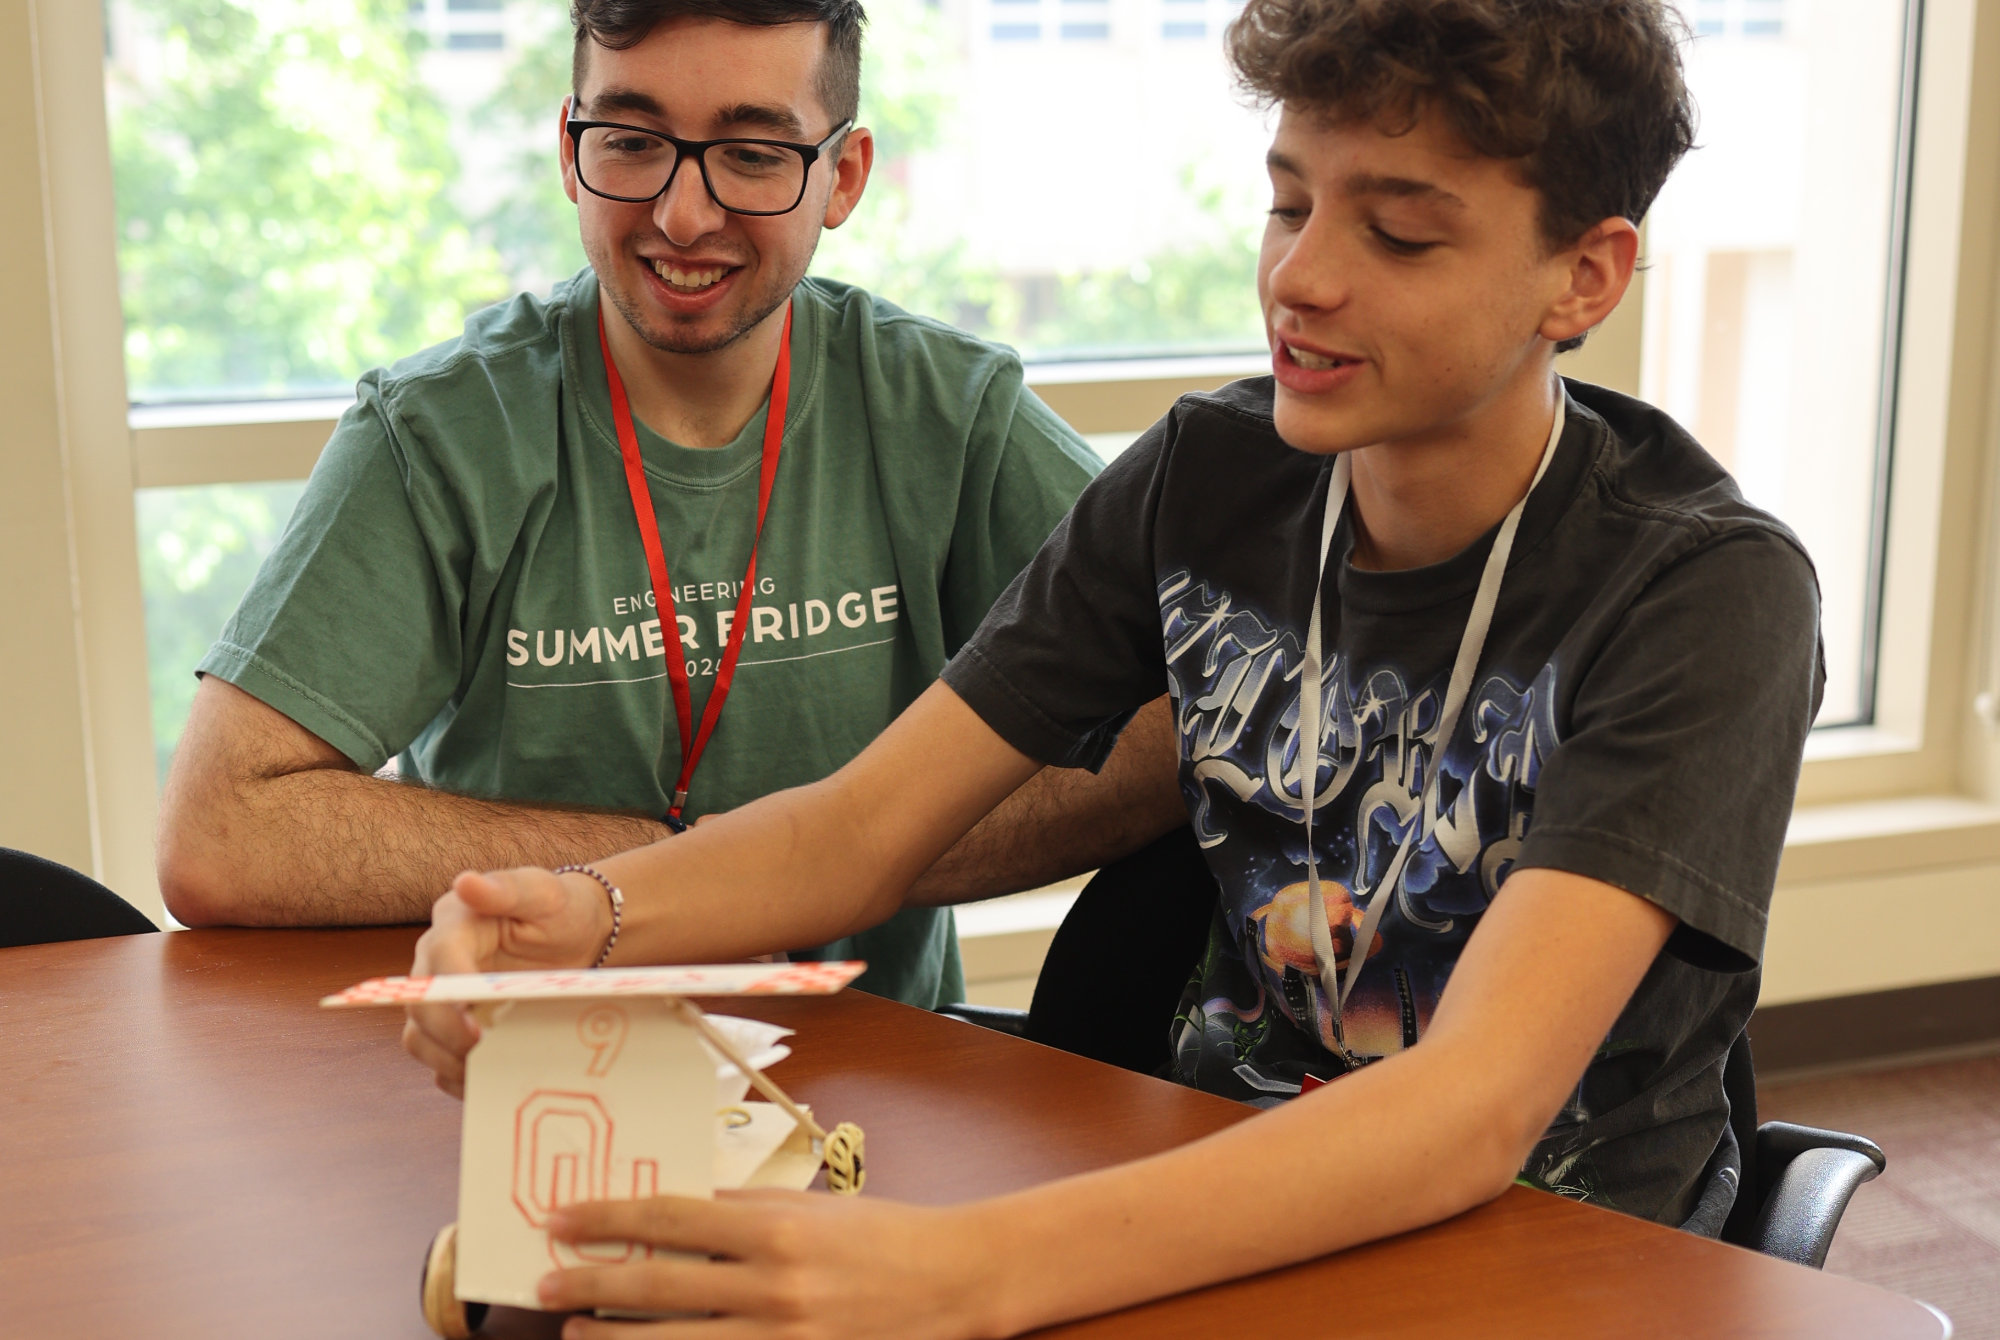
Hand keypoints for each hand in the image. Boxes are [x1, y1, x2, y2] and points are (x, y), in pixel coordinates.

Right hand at [400, 867, 612, 1096]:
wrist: (576, 934)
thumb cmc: (559, 909)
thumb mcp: (544, 892)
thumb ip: (508, 888)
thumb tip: (465, 883)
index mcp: (455, 925)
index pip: (439, 959)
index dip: (451, 995)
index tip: (478, 1028)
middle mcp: (436, 961)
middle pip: (418, 1005)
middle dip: (447, 1035)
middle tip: (485, 1056)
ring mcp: (441, 996)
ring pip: (419, 1036)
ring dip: (446, 1061)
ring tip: (487, 1074)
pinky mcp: (453, 1023)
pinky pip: (438, 1057)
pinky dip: (456, 1075)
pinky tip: (486, 1081)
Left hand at [536, 1190, 997, 1339]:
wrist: (955, 1283)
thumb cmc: (882, 1237)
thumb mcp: (810, 1206)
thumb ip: (743, 1209)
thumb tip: (674, 1214)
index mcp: (774, 1229)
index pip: (670, 1219)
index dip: (607, 1218)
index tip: (559, 1218)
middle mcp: (773, 1286)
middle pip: (657, 1286)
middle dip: (589, 1285)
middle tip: (541, 1284)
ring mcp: (783, 1339)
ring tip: (575, 1334)